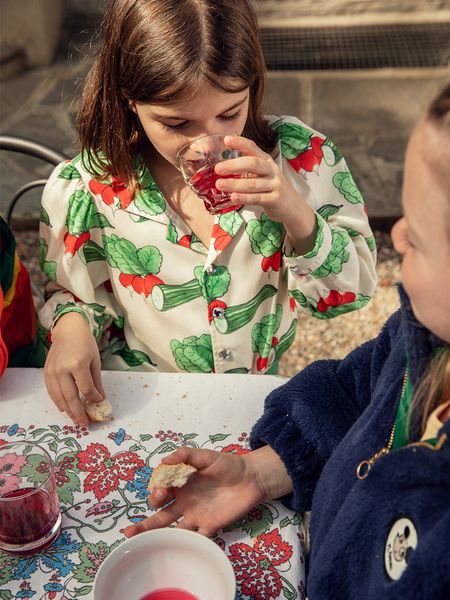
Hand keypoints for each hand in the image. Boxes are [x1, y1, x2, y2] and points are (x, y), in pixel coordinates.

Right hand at [44, 312, 104, 426]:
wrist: (68, 330)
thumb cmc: (85, 343)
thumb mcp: (95, 361)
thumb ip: (96, 382)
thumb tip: (100, 399)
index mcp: (78, 365)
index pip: (86, 390)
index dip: (93, 399)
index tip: (99, 402)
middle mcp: (62, 369)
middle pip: (71, 398)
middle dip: (78, 413)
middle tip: (85, 423)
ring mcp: (52, 371)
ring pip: (59, 398)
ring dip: (68, 411)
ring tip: (76, 420)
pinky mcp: (46, 372)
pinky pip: (51, 392)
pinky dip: (58, 402)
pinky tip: (64, 408)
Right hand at [123, 447, 264, 538]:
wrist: (251, 478)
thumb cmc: (227, 464)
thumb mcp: (206, 456)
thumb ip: (186, 455)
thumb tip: (164, 459)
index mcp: (180, 484)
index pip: (160, 491)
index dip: (156, 493)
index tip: (161, 491)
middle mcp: (184, 502)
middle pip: (160, 516)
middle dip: (144, 524)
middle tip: (131, 531)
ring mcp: (196, 515)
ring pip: (173, 530)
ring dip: (158, 538)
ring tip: (139, 546)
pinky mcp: (210, 526)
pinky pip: (196, 538)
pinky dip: (187, 544)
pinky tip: (174, 551)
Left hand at [215, 135, 316, 253]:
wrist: (292, 206)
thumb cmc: (271, 188)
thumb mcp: (263, 174)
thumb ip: (247, 169)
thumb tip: (222, 166)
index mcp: (266, 161)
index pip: (253, 148)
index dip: (240, 143)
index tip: (226, 140)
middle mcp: (271, 170)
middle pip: (252, 164)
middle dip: (234, 165)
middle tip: (218, 169)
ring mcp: (274, 185)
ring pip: (253, 183)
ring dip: (235, 184)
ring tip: (220, 185)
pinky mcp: (275, 199)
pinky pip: (257, 198)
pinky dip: (244, 198)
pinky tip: (233, 197)